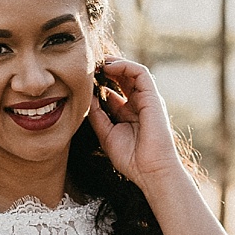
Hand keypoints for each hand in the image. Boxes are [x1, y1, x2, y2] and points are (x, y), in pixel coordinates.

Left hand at [85, 56, 184, 188]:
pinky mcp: (153, 98)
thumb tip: (86, 95)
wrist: (151, 172)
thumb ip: (97, 114)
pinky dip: (124, 65)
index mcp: (128, 113)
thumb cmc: (131, 159)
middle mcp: (138, 103)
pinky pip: (140, 72)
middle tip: (86, 64)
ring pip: (131, 71)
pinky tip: (108, 67)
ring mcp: (147, 100)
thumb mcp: (106, 134)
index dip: (98, 81)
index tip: (81, 78)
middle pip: (122, 77)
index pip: (113, 89)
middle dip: (104, 68)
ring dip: (113, 63)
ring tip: (95, 62)